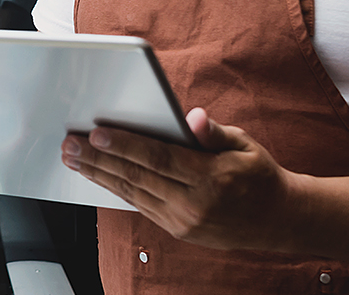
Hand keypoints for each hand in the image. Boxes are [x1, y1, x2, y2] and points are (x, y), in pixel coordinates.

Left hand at [61, 108, 301, 251]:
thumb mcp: (245, 145)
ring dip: (99, 174)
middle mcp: (194, 204)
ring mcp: (184, 221)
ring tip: (73, 158)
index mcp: (212, 178)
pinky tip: (98, 174)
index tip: (96, 132)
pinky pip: (140, 205)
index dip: (125, 145)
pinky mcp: (178, 230)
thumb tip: (193, 118)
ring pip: (133, 193)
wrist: (278, 220)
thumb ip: (215, 133)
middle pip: (138, 177)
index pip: (159, 158)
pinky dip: (116, 188)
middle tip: (69, 144)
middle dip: (99, 159)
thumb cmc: (258, 174)